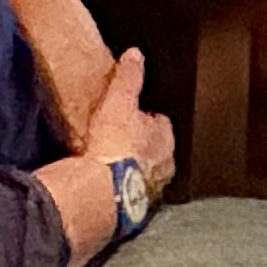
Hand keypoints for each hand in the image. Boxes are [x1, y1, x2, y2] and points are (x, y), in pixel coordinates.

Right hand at [84, 47, 177, 199]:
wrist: (101, 193)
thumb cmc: (115, 147)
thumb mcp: (119, 102)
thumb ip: (129, 78)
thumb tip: (135, 55)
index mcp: (165, 140)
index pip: (162, 124)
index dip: (148, 119)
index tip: (135, 116)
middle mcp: (164, 168)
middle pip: (157, 152)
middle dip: (143, 147)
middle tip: (123, 141)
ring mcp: (150, 191)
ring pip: (146, 176)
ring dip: (134, 171)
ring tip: (114, 165)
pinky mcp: (134, 211)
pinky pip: (130, 196)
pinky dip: (122, 190)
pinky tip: (107, 187)